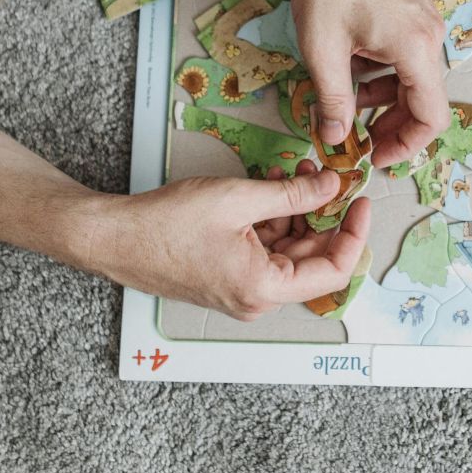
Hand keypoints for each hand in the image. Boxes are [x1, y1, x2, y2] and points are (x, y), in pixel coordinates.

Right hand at [86, 165, 371, 319]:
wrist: (113, 238)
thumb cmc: (165, 223)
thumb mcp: (238, 198)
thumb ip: (293, 195)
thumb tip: (332, 185)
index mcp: (265, 288)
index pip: (334, 270)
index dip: (354, 234)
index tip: (359, 201)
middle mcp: (257, 298)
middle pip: (311, 259)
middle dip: (321, 214)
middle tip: (324, 174)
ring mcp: (242, 291)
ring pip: (288, 251)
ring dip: (295, 212)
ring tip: (292, 173)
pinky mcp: (228, 278)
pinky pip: (265, 251)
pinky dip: (272, 221)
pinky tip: (268, 187)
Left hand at [285, 0, 447, 165]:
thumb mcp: (322, 49)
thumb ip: (333, 101)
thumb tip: (336, 137)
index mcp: (416, 48)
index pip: (431, 117)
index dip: (405, 146)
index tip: (374, 156)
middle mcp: (430, 33)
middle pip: (424, 98)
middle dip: (389, 124)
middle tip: (355, 138)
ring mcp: (423, 17)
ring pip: (411, 75)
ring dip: (381, 95)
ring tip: (342, 97)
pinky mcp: (410, 5)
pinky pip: (405, 51)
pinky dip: (381, 68)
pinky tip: (349, 61)